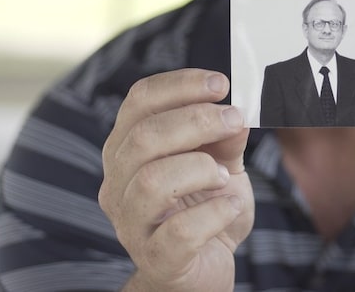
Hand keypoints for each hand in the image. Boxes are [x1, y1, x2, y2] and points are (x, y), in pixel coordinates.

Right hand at [99, 69, 253, 291]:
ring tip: (226, 176)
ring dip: (201, 169)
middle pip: (144, 137)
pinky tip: (231, 206)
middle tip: (235, 120)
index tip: (220, 83)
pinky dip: (214, 213)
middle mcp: (117, 184)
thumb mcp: (221, 165)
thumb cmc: (206, 211)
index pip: (139, 101)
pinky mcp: (156, 259)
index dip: (180, 85)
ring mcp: (131, 224)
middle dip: (197, 121)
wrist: (201, 271)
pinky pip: (178, 231)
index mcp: (128, 149)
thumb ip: (225, 138)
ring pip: (153, 181)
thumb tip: (237, 113)